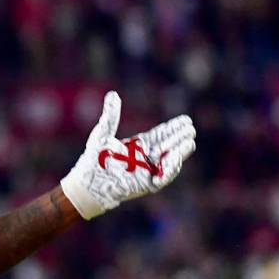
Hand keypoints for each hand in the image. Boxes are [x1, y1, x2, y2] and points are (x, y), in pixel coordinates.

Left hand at [61, 91, 195, 218]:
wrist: (87, 181)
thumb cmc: (93, 158)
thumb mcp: (103, 132)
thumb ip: (111, 115)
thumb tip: (113, 94)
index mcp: (138, 146)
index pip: (160, 135)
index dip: (173, 128)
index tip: (185, 120)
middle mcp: (145, 158)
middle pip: (168, 146)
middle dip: (180, 138)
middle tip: (191, 129)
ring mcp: (146, 172)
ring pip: (169, 161)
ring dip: (180, 152)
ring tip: (190, 142)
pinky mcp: (145, 184)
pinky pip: (163, 177)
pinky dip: (170, 168)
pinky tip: (176, 157)